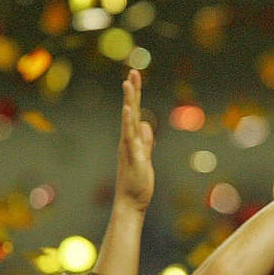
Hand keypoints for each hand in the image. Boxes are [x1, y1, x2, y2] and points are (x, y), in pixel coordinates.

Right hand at [114, 69, 154, 212]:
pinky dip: (128, 123)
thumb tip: (145, 124)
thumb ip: (146, 141)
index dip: (135, 96)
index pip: (134, 113)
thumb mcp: (145, 157)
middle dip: (132, 91)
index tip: (135, 77)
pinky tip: (129, 111)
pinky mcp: (132, 157)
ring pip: (128, 121)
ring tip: (128, 84)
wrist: (130, 203)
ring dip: (129, 102)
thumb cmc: (137, 182)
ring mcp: (128, 148)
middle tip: (133, 71)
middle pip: (130, 111)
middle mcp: (127, 141)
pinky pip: (129, 138)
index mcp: (132, 140)